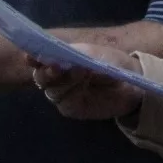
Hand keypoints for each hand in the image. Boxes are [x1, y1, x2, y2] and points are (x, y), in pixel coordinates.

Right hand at [31, 43, 145, 120]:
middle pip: (40, 77)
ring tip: (81, 71)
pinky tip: (83, 86)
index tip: (31, 56)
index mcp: (57, 59)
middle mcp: (55, 77)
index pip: (39, 58)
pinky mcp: (70, 108)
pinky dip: (73, 93)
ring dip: (64, 80)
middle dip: (47, 72)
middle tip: (58, 66)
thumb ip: (80, 56)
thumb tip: (66, 60)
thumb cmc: (111, 63)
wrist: (131, 83)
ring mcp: (62, 93)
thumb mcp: (97, 54)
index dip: (33, 57)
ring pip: (52, 90)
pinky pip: (65, 102)